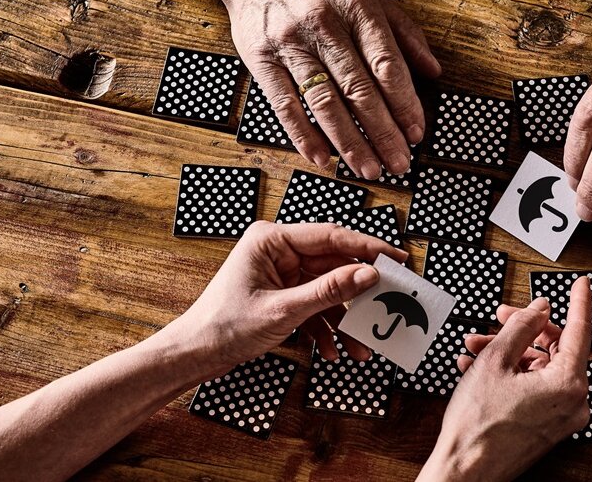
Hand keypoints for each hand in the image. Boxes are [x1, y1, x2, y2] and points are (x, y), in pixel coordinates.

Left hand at [170, 221, 408, 371]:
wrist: (194, 354)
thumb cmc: (224, 326)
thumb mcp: (283, 310)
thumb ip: (328, 291)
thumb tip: (368, 275)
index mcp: (272, 239)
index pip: (331, 236)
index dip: (367, 248)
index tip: (396, 259)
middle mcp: (278, 251)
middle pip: (333, 264)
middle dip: (357, 292)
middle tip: (389, 301)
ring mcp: (281, 273)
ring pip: (327, 290)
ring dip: (343, 319)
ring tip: (360, 345)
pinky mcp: (283, 294)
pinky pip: (315, 306)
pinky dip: (325, 328)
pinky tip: (331, 350)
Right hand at [183, 0, 441, 179]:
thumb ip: (404, 32)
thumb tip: (434, 71)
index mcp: (358, 5)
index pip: (387, 65)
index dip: (405, 104)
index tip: (417, 133)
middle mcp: (325, 23)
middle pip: (359, 90)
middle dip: (383, 133)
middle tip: (399, 164)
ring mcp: (291, 42)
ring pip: (324, 102)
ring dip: (349, 142)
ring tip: (368, 168)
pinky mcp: (261, 58)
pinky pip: (285, 104)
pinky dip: (303, 136)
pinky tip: (322, 158)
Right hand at [418, 278, 591, 480]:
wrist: (465, 471)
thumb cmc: (478, 424)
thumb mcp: (496, 360)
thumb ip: (521, 327)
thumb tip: (540, 309)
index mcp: (569, 383)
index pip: (580, 330)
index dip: (578, 301)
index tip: (583, 283)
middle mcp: (573, 402)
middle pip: (555, 349)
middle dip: (524, 330)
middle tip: (500, 316)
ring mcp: (562, 418)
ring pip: (540, 369)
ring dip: (510, 352)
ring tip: (475, 347)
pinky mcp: (548, 427)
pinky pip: (536, 389)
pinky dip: (512, 374)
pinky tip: (479, 368)